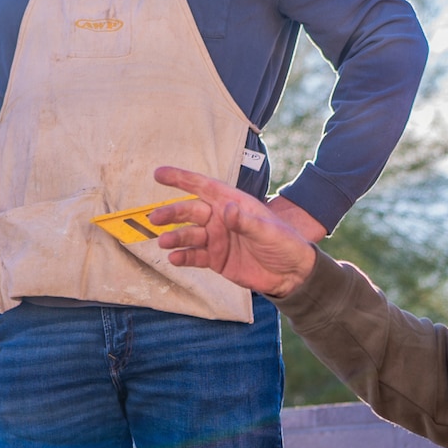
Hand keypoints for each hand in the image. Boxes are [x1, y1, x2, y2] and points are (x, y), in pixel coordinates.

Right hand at [148, 167, 318, 298]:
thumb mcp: (268, 230)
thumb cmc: (284, 243)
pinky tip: (174, 259)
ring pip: (189, 235)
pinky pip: (194, 257)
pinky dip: (183, 257)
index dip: (181, 179)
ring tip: (164, 242)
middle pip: (190, 211)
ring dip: (175, 237)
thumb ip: (246, 221)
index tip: (160, 174)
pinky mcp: (216, 259)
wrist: (292, 273)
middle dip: (172, 212)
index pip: (204, 186)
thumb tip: (227, 209)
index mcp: (233, 203)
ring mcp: (216, 239)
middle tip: (156, 218)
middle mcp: (220, 219)